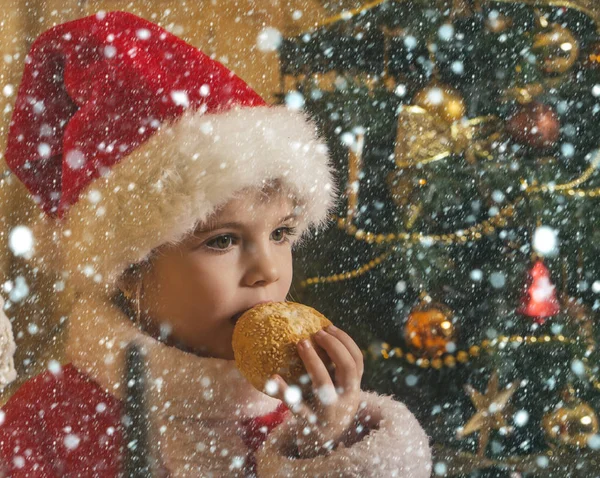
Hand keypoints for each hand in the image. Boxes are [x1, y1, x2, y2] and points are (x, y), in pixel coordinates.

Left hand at [268, 325, 363, 457]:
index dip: (346, 341)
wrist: (320, 449)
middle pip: (348, 369)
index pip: (357, 360)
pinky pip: (298, 407)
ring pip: (325, 386)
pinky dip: (286, 391)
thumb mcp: (333, 391)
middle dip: (334, 347)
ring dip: (314, 362)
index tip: (328, 326)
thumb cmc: (323, 410)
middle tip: (316, 332)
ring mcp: (330, 414)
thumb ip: (330, 370)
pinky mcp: (311, 425)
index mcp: (353, 389)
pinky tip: (273, 377)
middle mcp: (346, 401)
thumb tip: (311, 333)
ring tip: (300, 343)